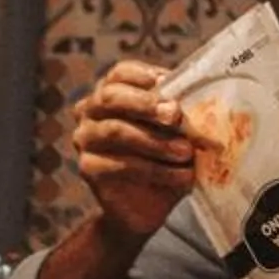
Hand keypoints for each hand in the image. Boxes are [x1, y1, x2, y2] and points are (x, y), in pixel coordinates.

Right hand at [70, 60, 195, 244]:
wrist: (148, 206)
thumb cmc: (165, 158)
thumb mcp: (176, 132)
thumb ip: (179, 113)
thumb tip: (193, 99)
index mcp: (110, 92)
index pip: (120, 73)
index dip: (143, 75)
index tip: (167, 83)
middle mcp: (89, 111)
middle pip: (110, 97)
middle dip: (145, 104)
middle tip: (176, 115)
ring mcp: (84, 139)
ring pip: (116, 131)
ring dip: (156, 141)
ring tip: (186, 152)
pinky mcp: (88, 168)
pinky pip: (121, 164)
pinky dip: (157, 170)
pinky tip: (181, 175)